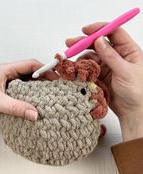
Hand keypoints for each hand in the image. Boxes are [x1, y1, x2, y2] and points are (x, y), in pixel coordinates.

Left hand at [0, 59, 58, 122]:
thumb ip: (17, 108)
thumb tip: (35, 113)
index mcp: (6, 69)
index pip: (30, 64)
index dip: (44, 69)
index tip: (55, 77)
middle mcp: (7, 73)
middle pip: (30, 71)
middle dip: (43, 77)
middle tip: (55, 86)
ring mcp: (6, 82)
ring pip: (27, 80)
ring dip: (37, 85)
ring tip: (48, 93)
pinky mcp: (6, 90)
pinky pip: (22, 88)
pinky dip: (30, 92)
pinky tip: (35, 99)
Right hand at [66, 22, 142, 141]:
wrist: (132, 111)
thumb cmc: (137, 92)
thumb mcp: (125, 71)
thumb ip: (111, 55)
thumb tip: (99, 40)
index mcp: (128, 51)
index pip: (113, 33)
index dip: (99, 28)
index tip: (86, 30)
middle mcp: (117, 56)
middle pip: (98, 43)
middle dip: (84, 42)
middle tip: (70, 43)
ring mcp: (107, 65)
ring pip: (91, 56)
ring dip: (81, 57)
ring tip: (74, 64)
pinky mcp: (100, 75)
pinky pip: (88, 68)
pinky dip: (81, 68)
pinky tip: (77, 70)